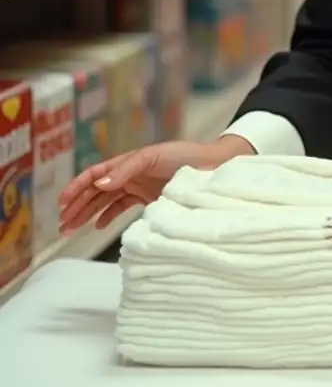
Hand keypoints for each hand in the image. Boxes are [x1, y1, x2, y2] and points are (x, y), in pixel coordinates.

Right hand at [59, 134, 255, 234]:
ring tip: (72, 229)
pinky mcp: (150, 198)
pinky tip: (98, 227)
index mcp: (129, 161)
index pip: (95, 174)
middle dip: (77, 207)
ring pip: (106, 201)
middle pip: (96, 191)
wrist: (214, 167)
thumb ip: (127, 170)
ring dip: (88, 214)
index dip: (77, 187)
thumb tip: (100, 184)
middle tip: (62, 225)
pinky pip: (123, 207)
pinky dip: (109, 217)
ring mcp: (140, 186)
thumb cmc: (187, 156)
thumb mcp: (154, 157)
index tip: (62, 203)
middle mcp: (131, 174)